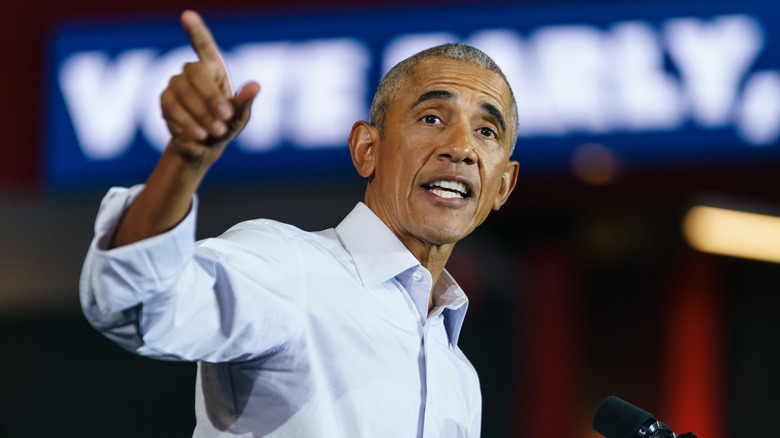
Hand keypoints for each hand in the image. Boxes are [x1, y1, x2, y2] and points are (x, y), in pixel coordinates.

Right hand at [161, 10, 259, 165]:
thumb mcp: (240, 117)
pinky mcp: (165, 100)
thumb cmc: (226, 125)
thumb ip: (245, 102)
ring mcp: (175, 84)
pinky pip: (172, 108)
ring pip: (183, 92)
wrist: (204, 146)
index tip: (187, 15)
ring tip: (214, 133)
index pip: (204, 45)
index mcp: (214, 68)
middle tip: (224, 119)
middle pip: (197, 73)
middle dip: (211, 98)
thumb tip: (255, 86)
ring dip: (201, 115)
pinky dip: (187, 123)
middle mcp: (192, 71)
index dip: (196, 30)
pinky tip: (199, 137)